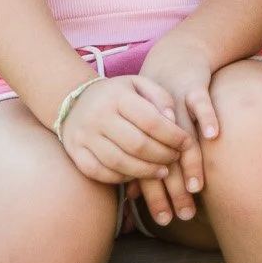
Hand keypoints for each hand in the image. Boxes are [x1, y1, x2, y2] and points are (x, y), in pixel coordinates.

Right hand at [56, 73, 191, 185]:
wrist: (74, 100)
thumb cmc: (118, 94)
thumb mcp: (140, 84)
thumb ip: (160, 97)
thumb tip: (174, 121)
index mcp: (117, 96)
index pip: (151, 121)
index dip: (173, 136)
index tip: (187, 142)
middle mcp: (98, 116)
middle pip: (137, 145)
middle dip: (162, 155)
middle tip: (176, 158)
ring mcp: (84, 137)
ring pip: (119, 162)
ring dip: (145, 171)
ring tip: (163, 171)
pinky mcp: (75, 153)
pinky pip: (100, 173)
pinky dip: (121, 178)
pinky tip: (137, 175)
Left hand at [135, 41, 221, 224]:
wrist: (175, 60)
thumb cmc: (162, 102)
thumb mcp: (146, 129)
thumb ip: (140, 159)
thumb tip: (130, 195)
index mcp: (143, 135)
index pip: (148, 172)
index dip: (157, 197)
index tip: (166, 221)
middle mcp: (158, 124)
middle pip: (166, 162)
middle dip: (176, 190)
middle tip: (185, 215)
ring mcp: (177, 106)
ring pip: (183, 138)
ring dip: (191, 163)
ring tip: (198, 188)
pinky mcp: (193, 88)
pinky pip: (201, 103)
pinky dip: (207, 117)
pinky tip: (214, 136)